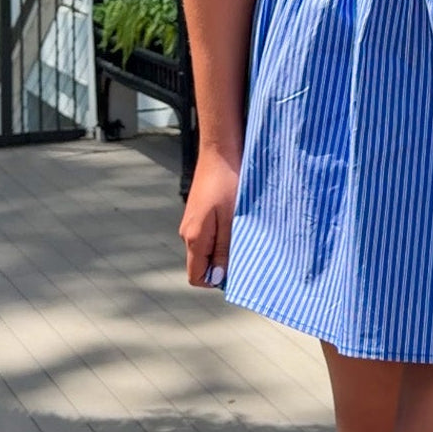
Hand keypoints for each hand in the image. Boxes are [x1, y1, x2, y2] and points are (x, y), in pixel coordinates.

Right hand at [179, 145, 240, 287]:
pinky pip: (208, 234)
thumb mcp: (232, 220)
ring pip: (206, 248)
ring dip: (223, 247)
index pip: (196, 276)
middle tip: (245, 249)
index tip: (237, 269)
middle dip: (221, 264)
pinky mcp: (197, 212)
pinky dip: (221, 233)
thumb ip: (224, 250)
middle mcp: (187, 232)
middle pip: (201, 263)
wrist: (220, 151)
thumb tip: (218, 278)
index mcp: (194, 238)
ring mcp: (191, 221)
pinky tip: (236, 219)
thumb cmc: (229, 183)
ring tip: (242, 231)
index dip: (215, 280)